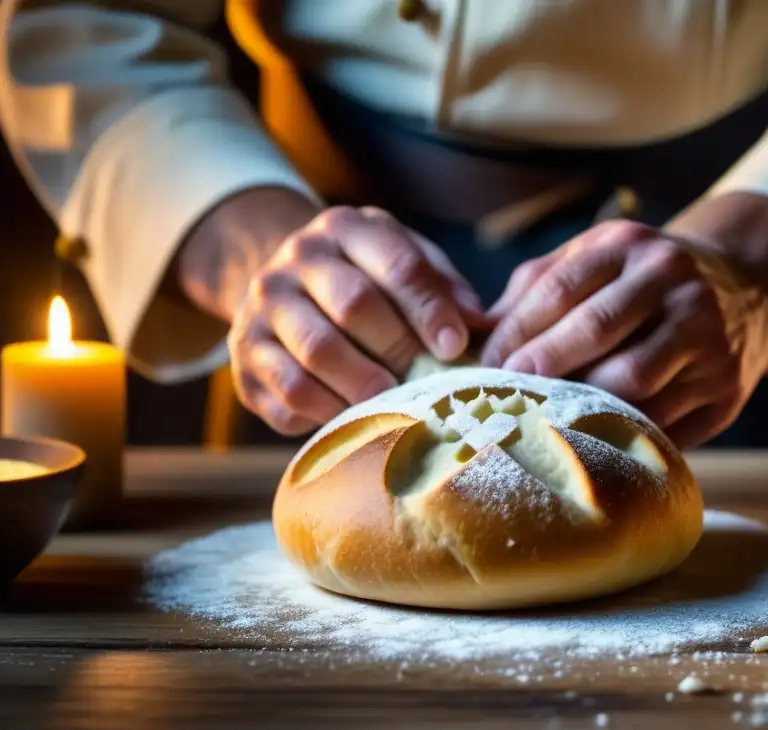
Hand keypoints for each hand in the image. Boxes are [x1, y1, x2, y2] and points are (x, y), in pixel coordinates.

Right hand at [228, 205, 486, 434]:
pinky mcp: (244, 355)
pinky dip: (326, 412)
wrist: (282, 288)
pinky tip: (353, 420)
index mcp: (346, 229)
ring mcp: (263, 307)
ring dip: (364, 385)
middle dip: (399, 349)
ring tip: (395, 406)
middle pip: (354, 305)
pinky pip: (288, 392)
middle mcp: (297, 259)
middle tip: (428, 384)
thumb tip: (480, 328)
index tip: (456, 347)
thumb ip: (443, 288)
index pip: (397, 264)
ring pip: (318, 351)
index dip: (430, 309)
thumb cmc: (365, 280)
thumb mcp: (405, 263)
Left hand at [480, 219, 767, 446]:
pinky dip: (624, 434)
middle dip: (544, 366)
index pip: (562, 289)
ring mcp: (708, 337)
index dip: (517, 331)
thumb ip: (536, 287)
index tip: (487, 364)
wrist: (745, 285)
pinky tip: (594, 439)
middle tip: (508, 395)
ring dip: (582, 405)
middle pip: (598, 330)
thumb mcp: (596, 258)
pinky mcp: (727, 388)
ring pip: (634, 382)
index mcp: (632, 248)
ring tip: (546, 419)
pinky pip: (667, 422)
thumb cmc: (644, 279)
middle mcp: (675, 285)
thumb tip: (476, 333)